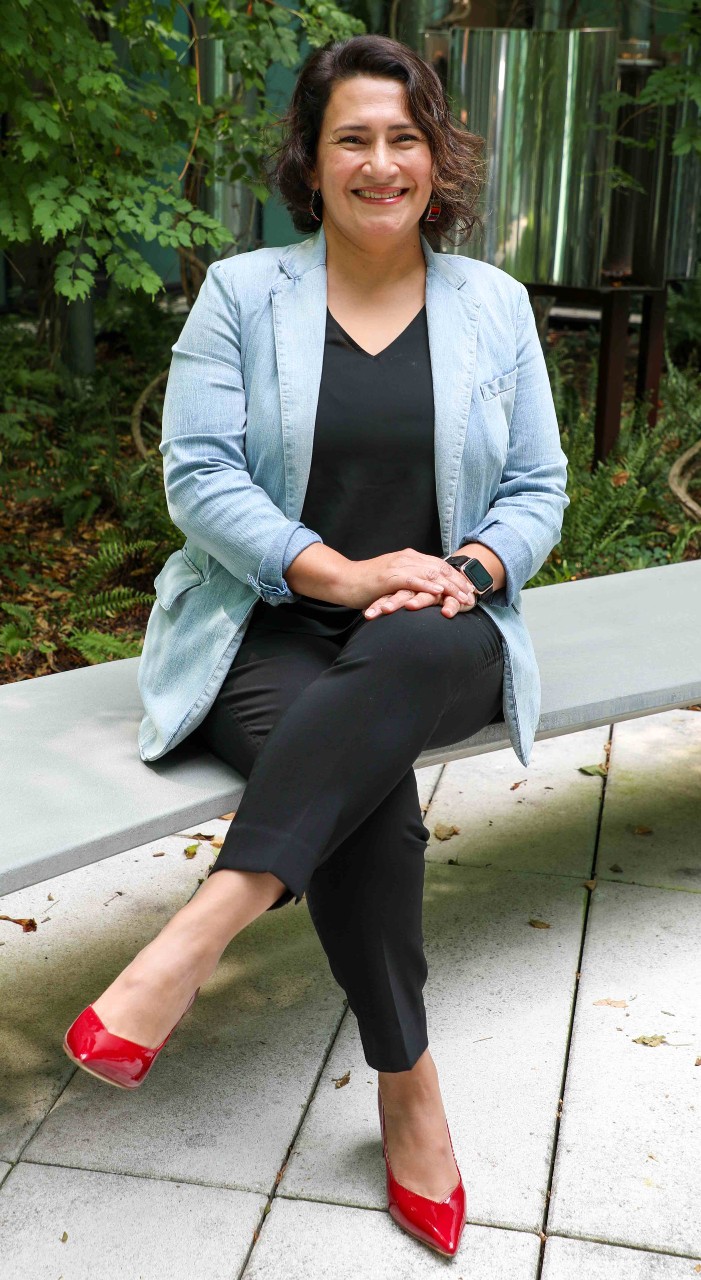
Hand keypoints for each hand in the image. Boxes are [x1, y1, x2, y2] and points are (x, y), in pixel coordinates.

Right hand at [344, 549, 475, 613]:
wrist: (343, 580)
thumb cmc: (366, 584)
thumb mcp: (392, 580)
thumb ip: (408, 581)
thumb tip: (423, 590)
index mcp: (409, 558)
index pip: (438, 565)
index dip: (456, 577)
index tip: (469, 589)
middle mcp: (406, 558)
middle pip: (439, 568)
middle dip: (458, 582)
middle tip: (472, 595)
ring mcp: (398, 566)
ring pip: (430, 573)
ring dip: (449, 585)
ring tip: (462, 596)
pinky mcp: (389, 576)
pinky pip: (412, 579)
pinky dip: (427, 584)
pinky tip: (439, 590)